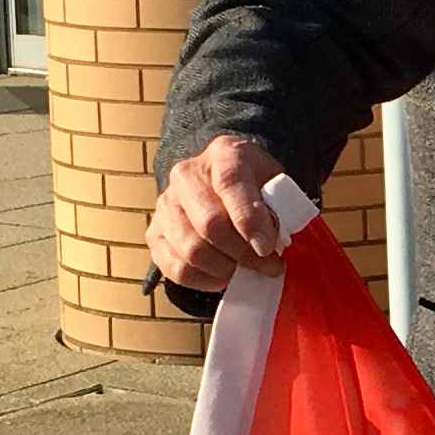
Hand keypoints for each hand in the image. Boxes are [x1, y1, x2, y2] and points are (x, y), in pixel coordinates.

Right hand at [146, 133, 288, 290]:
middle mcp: (186, 175)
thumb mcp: (275, 182)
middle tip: (268, 266)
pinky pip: (175, 267)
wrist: (224, 183)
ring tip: (247, 271)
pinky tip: (224, 277)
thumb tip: (277, 243)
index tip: (267, 247)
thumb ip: (280, 206)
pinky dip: (203, 280)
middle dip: (243, 254)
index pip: (231, 184)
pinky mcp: (154, 233)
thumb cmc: (256, 185)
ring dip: (225, 269)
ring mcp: (165, 204)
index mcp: (223, 154)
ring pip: (191, 249)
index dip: (249, 220)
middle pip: (209, 224)